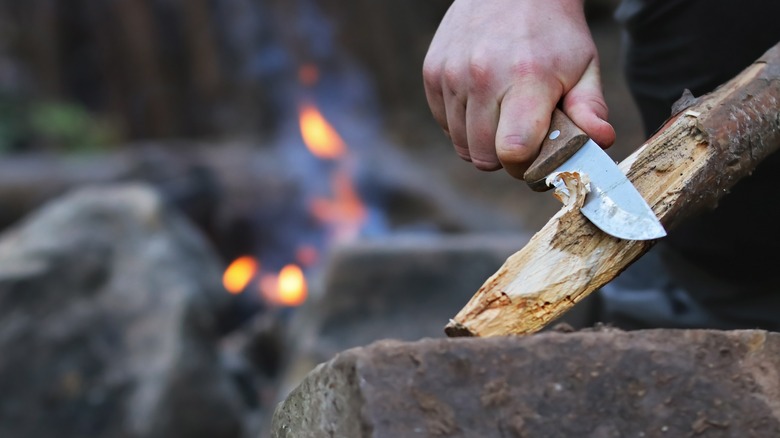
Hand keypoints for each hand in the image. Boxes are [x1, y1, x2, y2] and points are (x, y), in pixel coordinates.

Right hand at [423, 0, 615, 178]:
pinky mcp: (433, 72)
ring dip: (483, 142)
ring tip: (503, 115)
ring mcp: (452, 74)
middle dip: (505, 158)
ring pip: (461, 145)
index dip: (525, 166)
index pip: (513, 151)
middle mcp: (482, 76)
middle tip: (522, 138)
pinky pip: (444, 124)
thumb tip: (601, 141)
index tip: (536, 157)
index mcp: (526, 78)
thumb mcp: (583, 65)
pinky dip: (463, 124)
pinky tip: (482, 102)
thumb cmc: (552, 33)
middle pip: (484, 157)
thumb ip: (590, 108)